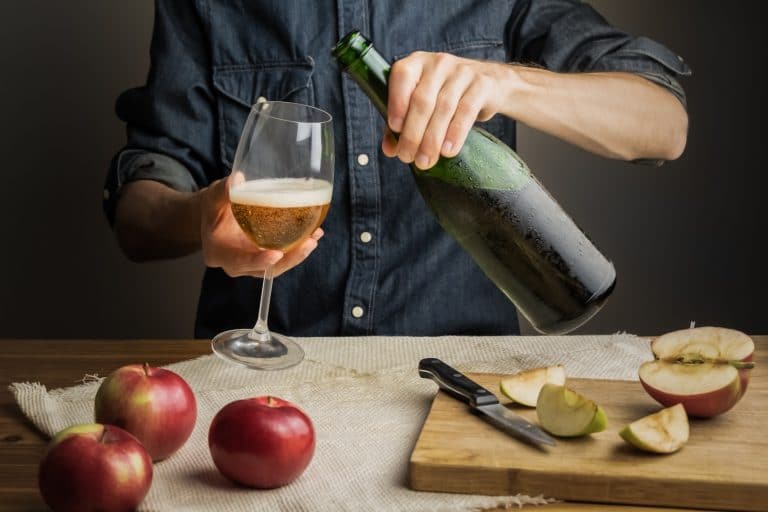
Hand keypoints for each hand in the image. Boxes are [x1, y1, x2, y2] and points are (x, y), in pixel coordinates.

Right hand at [199, 177, 322, 277]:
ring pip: (278, 265)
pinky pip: (284, 256)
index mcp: (219, 253)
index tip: (276, 255)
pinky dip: (298, 248)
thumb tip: (237, 180)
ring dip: (298, 254)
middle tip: (308, 243)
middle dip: (289, 259)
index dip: (257, 261)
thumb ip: (222, 191)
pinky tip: (314, 234)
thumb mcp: (213, 198)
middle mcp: (237, 264)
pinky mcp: (265, 256)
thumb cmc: (214, 207)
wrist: (217, 216)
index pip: (239, 262)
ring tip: (315, 237)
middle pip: (265, 269)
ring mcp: (253, 263)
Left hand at [382, 51, 510, 169]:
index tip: (394, 128)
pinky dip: (455, 134)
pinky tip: (448, 151)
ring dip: (432, 139)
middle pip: (422, 100)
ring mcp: (462, 72)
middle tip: (407, 157)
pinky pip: (466, 111)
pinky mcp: (482, 85)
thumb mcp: (425, 103)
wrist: (491, 84)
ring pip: (443, 108)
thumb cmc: (448, 95)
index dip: (396, 102)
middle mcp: (439, 63)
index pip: (403, 76)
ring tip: (426, 161)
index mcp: (417, 63)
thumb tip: (389, 149)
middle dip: (413, 133)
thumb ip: (403, 123)